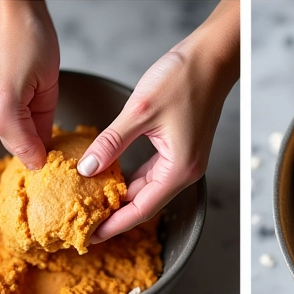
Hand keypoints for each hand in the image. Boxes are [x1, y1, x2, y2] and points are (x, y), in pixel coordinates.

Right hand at [0, 1, 59, 169]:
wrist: (12, 7)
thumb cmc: (29, 38)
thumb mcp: (46, 84)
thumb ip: (39, 122)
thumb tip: (40, 152)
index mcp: (2, 111)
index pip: (25, 152)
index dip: (44, 163)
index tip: (64, 172)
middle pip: (18, 144)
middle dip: (38, 152)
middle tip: (67, 163)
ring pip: (14, 130)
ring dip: (32, 137)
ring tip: (59, 146)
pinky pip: (11, 114)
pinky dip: (26, 122)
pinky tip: (42, 122)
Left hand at [79, 2, 239, 240]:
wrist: (212, 56)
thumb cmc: (184, 78)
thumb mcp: (141, 110)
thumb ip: (112, 142)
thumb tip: (87, 168)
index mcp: (178, 168)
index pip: (140, 210)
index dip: (112, 225)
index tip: (87, 237)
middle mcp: (185, 169)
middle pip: (145, 202)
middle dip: (114, 212)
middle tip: (81, 219)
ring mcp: (185, 157)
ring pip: (148, 186)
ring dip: (122, 193)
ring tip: (91, 200)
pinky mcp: (182, 145)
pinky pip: (153, 170)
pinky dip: (132, 175)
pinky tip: (111, 172)